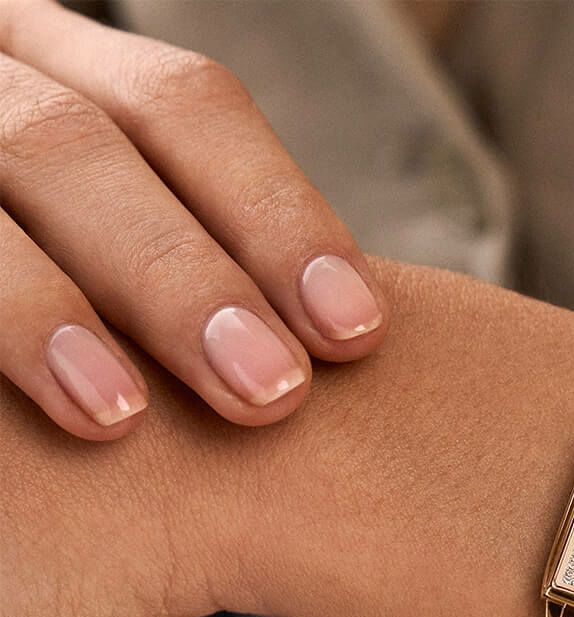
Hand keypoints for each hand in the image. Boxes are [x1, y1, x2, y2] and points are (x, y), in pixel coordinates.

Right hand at [0, 0, 387, 440]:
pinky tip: (38, 414)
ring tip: (118, 415)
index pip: (184, 108)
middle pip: (78, 145)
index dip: (277, 216)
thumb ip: (183, 244)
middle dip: (182, 275)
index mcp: (56, 66)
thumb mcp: (110, 218)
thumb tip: (346, 337)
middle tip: (271, 393)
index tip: (356, 332)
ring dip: (40, 307)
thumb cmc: (53, 248)